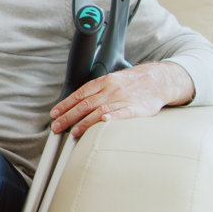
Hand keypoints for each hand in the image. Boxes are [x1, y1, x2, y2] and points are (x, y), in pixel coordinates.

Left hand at [47, 62, 191, 137]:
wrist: (158, 80)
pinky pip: (123, 113)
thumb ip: (97, 91)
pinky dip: (112, 118)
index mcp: (104, 82)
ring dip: (85, 122)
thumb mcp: (112, 81)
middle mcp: (111, 89)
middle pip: (86, 104)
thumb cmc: (133, 83)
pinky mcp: (136, 108)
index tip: (54, 114)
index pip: (80, 94)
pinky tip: (103, 123)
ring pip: (100, 110)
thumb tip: (77, 104)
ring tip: (73, 132)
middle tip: (56, 127)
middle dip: (69, 116)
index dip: (65, 104)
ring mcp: (123, 98)